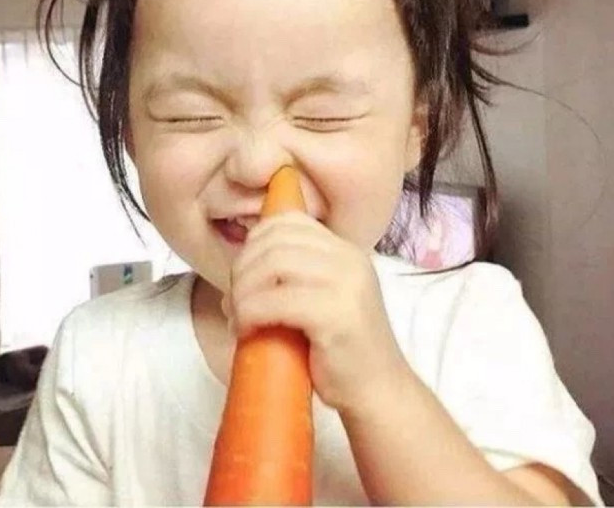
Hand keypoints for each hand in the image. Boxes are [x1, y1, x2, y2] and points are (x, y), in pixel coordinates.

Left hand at [221, 211, 406, 413]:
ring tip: (238, 316)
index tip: (243, 272)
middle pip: (276, 241)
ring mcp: (346, 285)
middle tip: (233, 300)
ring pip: (274, 265)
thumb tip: (238, 272)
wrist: (379, 393)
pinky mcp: (336, 315)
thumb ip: (295, 277)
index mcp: (346, 252)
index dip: (256, 241)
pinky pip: (277, 301)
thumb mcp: (324, 299)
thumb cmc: (342, 351)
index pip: (290, 221)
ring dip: (244, 291)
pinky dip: (251, 312)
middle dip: (243, 268)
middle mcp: (349, 260)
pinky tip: (247, 331)